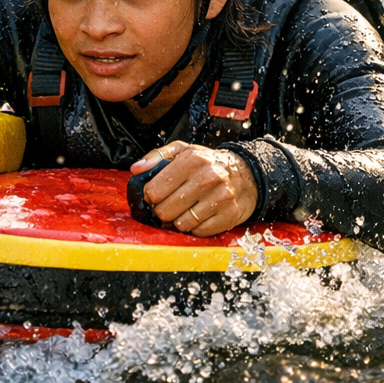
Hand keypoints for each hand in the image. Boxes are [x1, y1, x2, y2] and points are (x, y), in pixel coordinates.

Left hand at [129, 142, 257, 236]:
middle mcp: (207, 177)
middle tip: (168, 205)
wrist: (247, 174)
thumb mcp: (184, 151)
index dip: (150, 196)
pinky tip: (198, 215)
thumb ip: (157, 157)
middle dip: (162, 210)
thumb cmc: (210, 164)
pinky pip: (199, 231)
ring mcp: (220, 197)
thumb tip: (137, 168)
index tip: (154, 195)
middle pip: (165, 210)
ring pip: (181, 224)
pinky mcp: (229, 215)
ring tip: (185, 209)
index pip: (154, 190)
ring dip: (178, 220)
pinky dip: (195, 227)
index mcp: (192, 159)